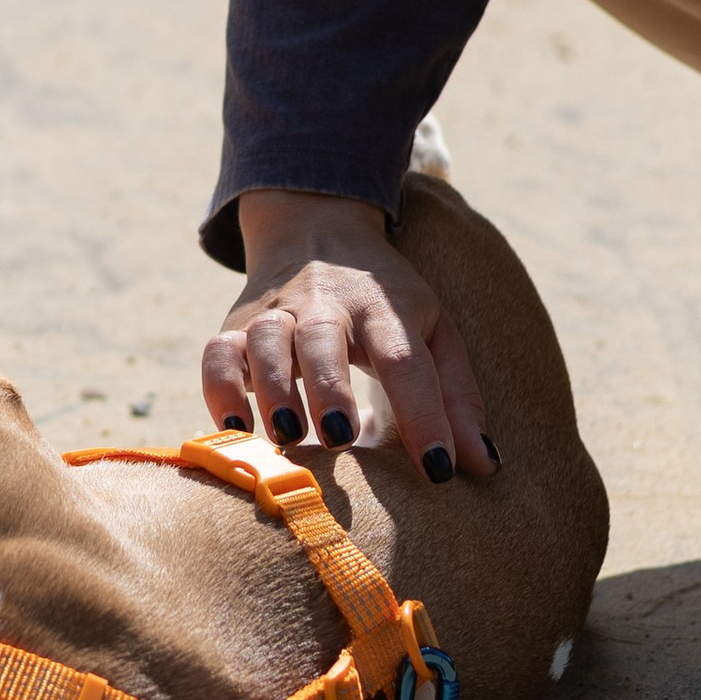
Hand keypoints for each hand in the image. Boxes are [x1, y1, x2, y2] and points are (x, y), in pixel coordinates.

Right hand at [202, 192, 493, 481]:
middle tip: (341, 437)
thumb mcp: (432, 330)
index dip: (425, 414)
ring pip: (264, 342)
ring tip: (287, 437)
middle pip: (323, 336)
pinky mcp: (236, 326)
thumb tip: (482, 467)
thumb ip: (456, 396)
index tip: (438, 471)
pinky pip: (217, 354)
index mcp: (385, 306)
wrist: (315, 228)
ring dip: (272, 389)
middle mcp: (326, 303)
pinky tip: (235, 429)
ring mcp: (276, 312)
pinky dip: (219, 390)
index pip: (407, 358)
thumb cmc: (385, 303)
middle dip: (328, 386)